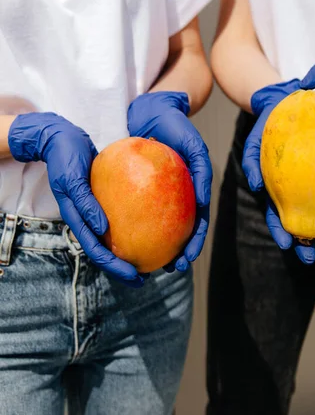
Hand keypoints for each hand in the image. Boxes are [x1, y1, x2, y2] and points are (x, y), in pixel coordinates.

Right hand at [8, 112, 143, 286]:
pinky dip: (134, 223)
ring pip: (113, 237)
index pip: (96, 251)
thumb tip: (103, 230)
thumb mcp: (73, 179)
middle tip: (148, 275)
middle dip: (125, 267)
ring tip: (152, 257)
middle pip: (106, 250)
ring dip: (130, 250)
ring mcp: (94, 211)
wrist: (62, 138)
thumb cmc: (65, 157)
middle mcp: (87, 220)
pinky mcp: (103, 199)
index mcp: (77, 220)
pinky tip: (153, 223)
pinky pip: (121, 215)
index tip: (135, 275)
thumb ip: (86, 204)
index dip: (115, 267)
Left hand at [127, 91, 211, 272]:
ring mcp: (156, 193)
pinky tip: (118, 235)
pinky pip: (132, 207)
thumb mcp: (194, 146)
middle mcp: (176, 196)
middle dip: (172, 254)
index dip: (193, 245)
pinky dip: (129, 222)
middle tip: (163, 271)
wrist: (152, 109)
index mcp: (192, 191)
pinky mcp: (137, 186)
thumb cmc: (176, 126)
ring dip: (151, 244)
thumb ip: (201, 171)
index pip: (196, 224)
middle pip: (176, 231)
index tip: (184, 262)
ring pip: (154, 224)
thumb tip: (202, 201)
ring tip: (141, 262)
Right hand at [242, 80, 314, 263]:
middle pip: (301, 216)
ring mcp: (312, 177)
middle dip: (308, 238)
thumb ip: (251, 163)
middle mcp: (295, 187)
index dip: (281, 232)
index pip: (277, 214)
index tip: (287, 246)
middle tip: (312, 256)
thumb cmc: (266, 126)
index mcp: (275, 188)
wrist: (284, 102)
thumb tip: (255, 188)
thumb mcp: (253, 143)